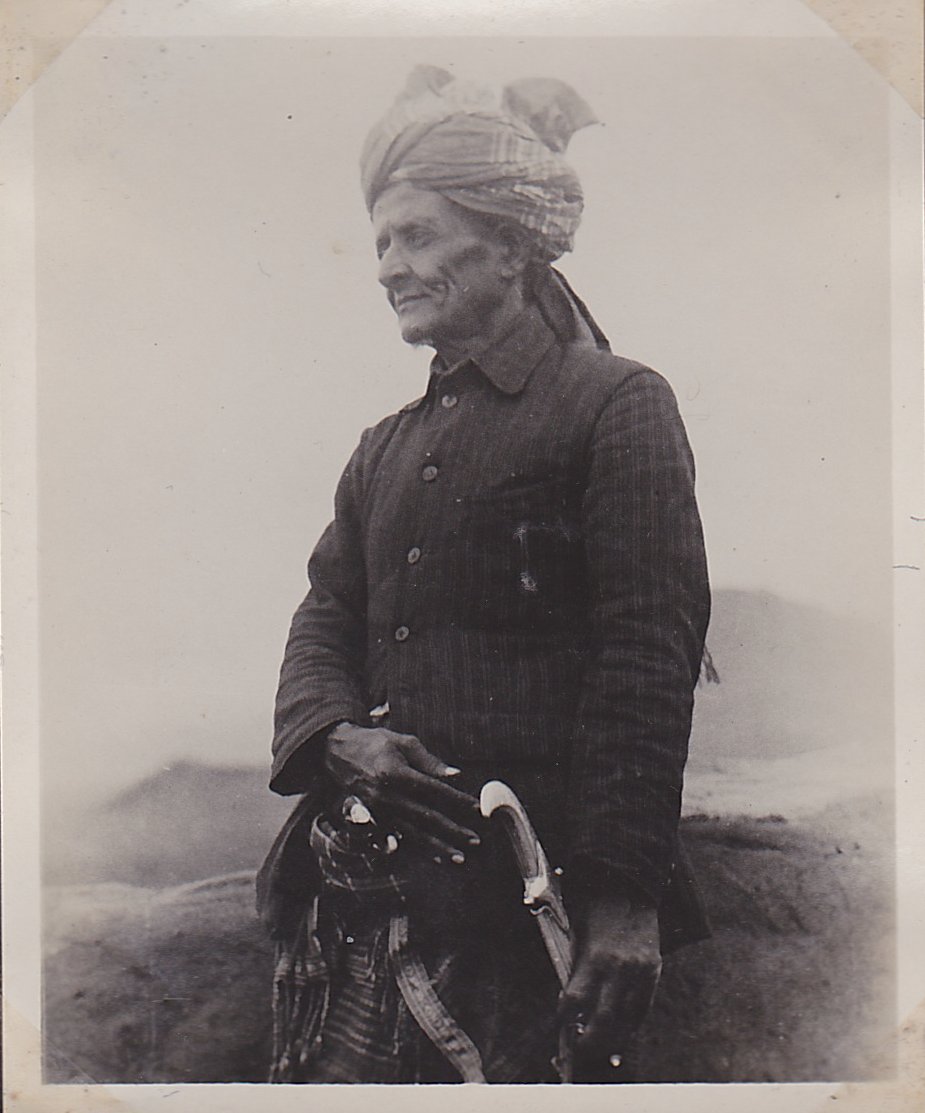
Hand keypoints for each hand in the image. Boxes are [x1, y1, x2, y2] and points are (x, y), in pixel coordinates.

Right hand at [323, 722, 480, 862]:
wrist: (336, 752)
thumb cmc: (375, 743)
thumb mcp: (403, 742)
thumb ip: (430, 761)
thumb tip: (456, 775)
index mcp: (395, 773)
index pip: (434, 790)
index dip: (457, 800)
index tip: (477, 809)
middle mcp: (385, 795)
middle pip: (425, 817)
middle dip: (452, 830)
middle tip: (475, 841)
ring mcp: (378, 810)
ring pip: (412, 833)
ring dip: (437, 847)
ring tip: (458, 857)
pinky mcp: (373, 818)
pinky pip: (399, 836)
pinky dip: (417, 848)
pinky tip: (434, 857)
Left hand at [558, 892, 660, 1079]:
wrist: (629, 883)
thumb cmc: (595, 906)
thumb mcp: (578, 932)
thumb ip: (577, 966)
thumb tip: (572, 1000)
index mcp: (595, 957)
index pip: (576, 1000)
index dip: (566, 1018)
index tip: (561, 1027)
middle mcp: (620, 968)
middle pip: (604, 1019)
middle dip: (590, 1041)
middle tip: (580, 1052)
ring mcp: (641, 971)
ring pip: (628, 1019)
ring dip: (615, 1039)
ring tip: (603, 1052)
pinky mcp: (654, 968)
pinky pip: (644, 1005)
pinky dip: (633, 1022)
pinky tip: (624, 1033)